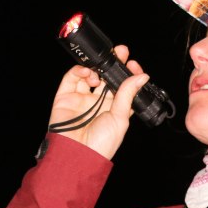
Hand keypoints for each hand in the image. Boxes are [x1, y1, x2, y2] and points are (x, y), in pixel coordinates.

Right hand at [48, 44, 149, 159]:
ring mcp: (81, 98)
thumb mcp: (120, 118)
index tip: (133, 64)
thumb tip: (142, 76)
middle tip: (121, 52)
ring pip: (89, 75)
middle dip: (114, 64)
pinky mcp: (65, 96)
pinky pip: (71, 78)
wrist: (76, 154)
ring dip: (96, 68)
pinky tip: (88, 73)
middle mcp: (98, 102)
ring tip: (102, 70)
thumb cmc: (101, 144)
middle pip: (107, 77)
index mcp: (114, 109)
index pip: (123, 86)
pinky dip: (79, 71)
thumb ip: (128, 94)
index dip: (128, 74)